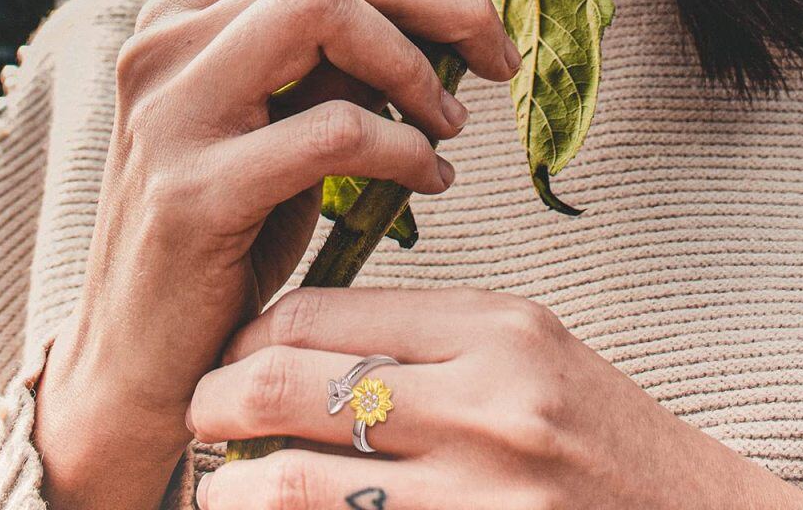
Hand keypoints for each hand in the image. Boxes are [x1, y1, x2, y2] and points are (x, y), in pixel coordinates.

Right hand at [36, 0, 519, 459]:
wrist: (145, 355)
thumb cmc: (232, 224)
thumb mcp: (280, 114)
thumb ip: (334, 52)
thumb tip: (440, 4)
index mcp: (189, 9)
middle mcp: (167, 39)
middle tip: (498, 55)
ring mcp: (172, 108)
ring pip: (326, 11)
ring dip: (417, 66)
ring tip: (452, 123)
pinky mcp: (194, 188)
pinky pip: (335, 130)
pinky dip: (404, 148)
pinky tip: (427, 179)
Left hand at [188, 286, 802, 509]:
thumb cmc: (602, 437)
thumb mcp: (528, 353)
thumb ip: (426, 338)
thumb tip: (296, 341)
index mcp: (497, 328)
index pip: (321, 312)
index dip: (253, 335)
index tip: (233, 356)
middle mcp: (487, 405)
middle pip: (287, 384)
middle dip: (215, 403)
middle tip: (199, 419)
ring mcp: (479, 498)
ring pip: (286, 488)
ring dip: (228, 491)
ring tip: (217, 487)